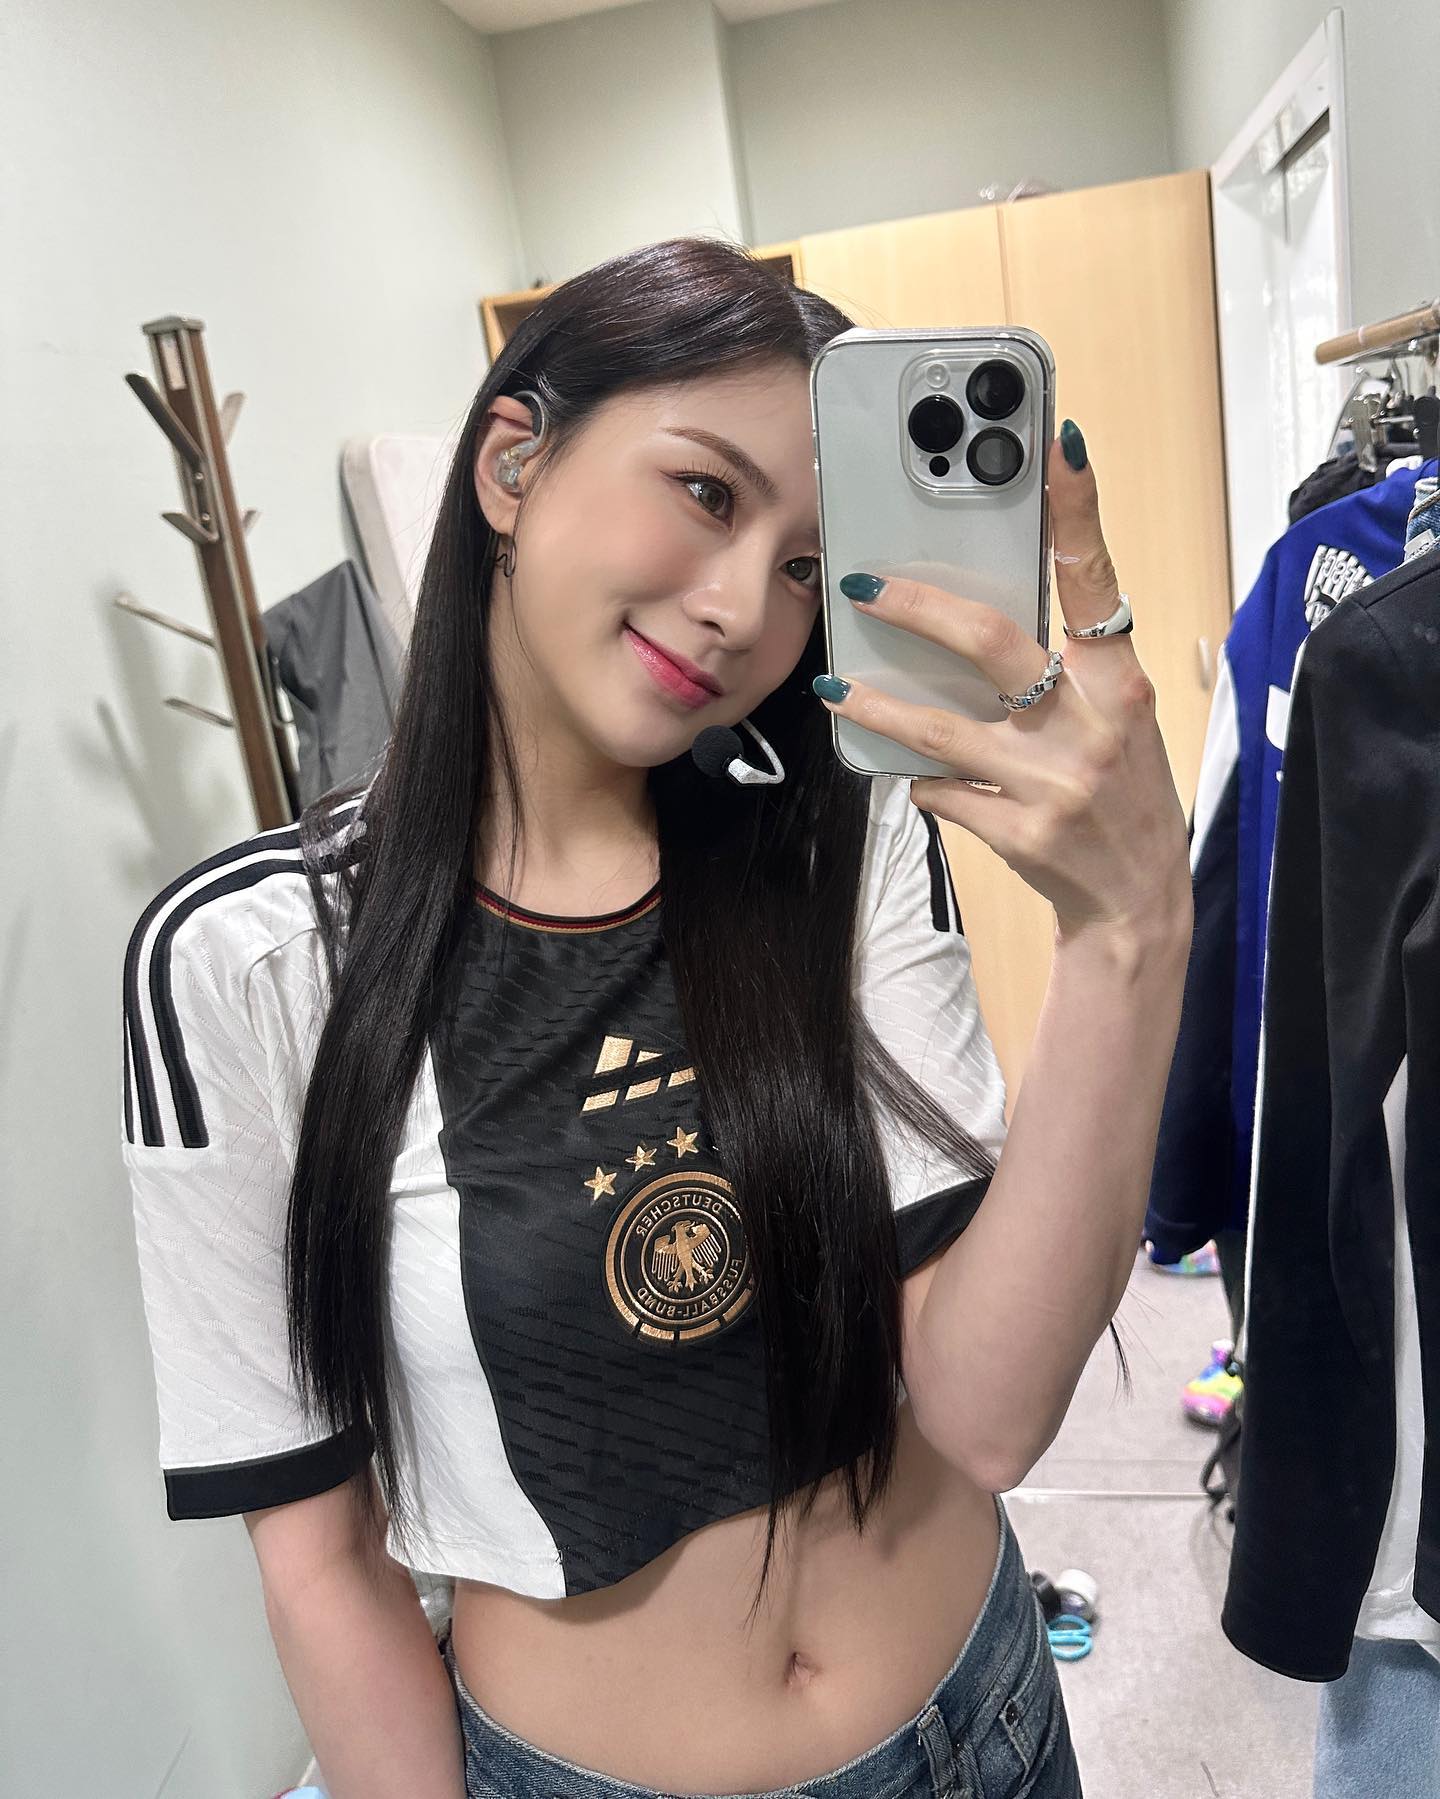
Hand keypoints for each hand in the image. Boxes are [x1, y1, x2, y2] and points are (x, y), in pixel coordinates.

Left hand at [814, 428, 1191, 945]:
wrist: (1137, 903)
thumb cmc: (1122, 796)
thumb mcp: (1116, 722)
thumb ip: (1069, 671)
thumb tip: (977, 617)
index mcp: (1122, 684)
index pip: (1098, 581)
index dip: (1079, 510)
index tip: (1056, 443)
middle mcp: (1092, 727)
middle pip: (993, 644)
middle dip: (918, 608)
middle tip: (861, 585)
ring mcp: (1054, 783)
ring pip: (940, 729)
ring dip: (879, 705)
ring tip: (834, 688)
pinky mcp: (1020, 832)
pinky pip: (942, 791)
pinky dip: (921, 780)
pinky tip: (914, 776)